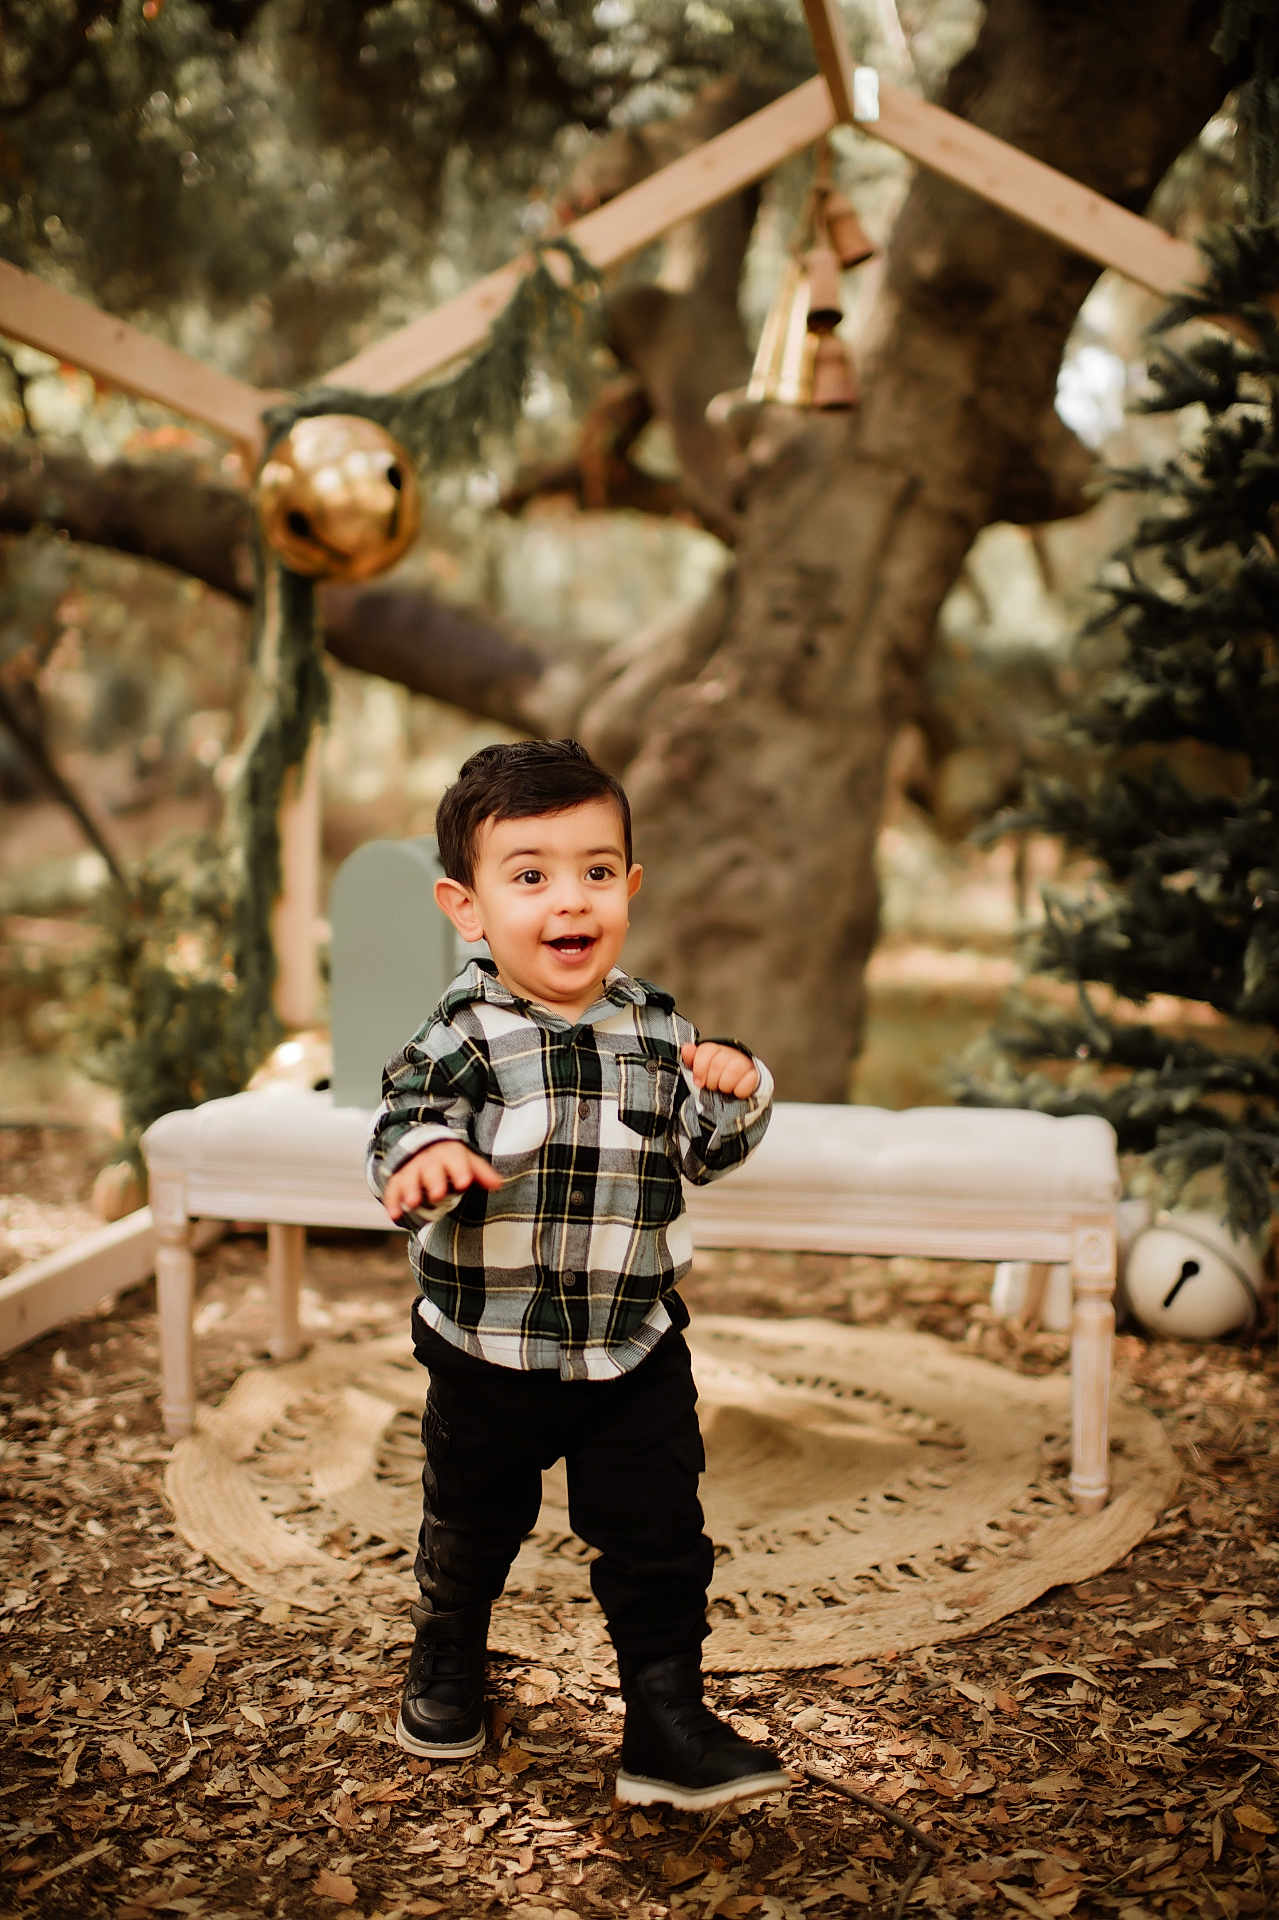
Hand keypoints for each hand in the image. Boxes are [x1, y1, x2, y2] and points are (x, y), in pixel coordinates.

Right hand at [382, 1141, 501, 1220]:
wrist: (423, 1146)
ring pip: (409, 1178)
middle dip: (434, 1181)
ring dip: (410, 1190)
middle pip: (431, 1169)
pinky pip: (392, 1189)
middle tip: (437, 1195)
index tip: (464, 1182)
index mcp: (449, 1154)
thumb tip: (498, 1184)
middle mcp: (429, 1160)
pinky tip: (395, 1215)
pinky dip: (392, 1202)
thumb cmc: (450, 1160)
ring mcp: (411, 1169)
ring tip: (413, 1203)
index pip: (456, 1159)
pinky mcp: (397, 1180)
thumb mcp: (467, 1161)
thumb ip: (481, 1174)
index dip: (459, 1170)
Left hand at [681, 1040, 759, 1099]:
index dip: (700, 1068)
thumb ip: (692, 1060)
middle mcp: (732, 1053)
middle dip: (712, 1080)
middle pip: (718, 1062)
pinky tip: (736, 1092)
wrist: (739, 1094)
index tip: (699, 1082)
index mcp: (717, 1050)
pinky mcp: (757, 1075)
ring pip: (734, 1069)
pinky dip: (740, 1090)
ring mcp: (746, 1063)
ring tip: (724, 1089)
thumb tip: (686, 1049)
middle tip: (713, 1087)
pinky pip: (749, 1081)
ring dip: (725, 1084)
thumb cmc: (717, 1081)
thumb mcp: (702, 1071)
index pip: (706, 1050)